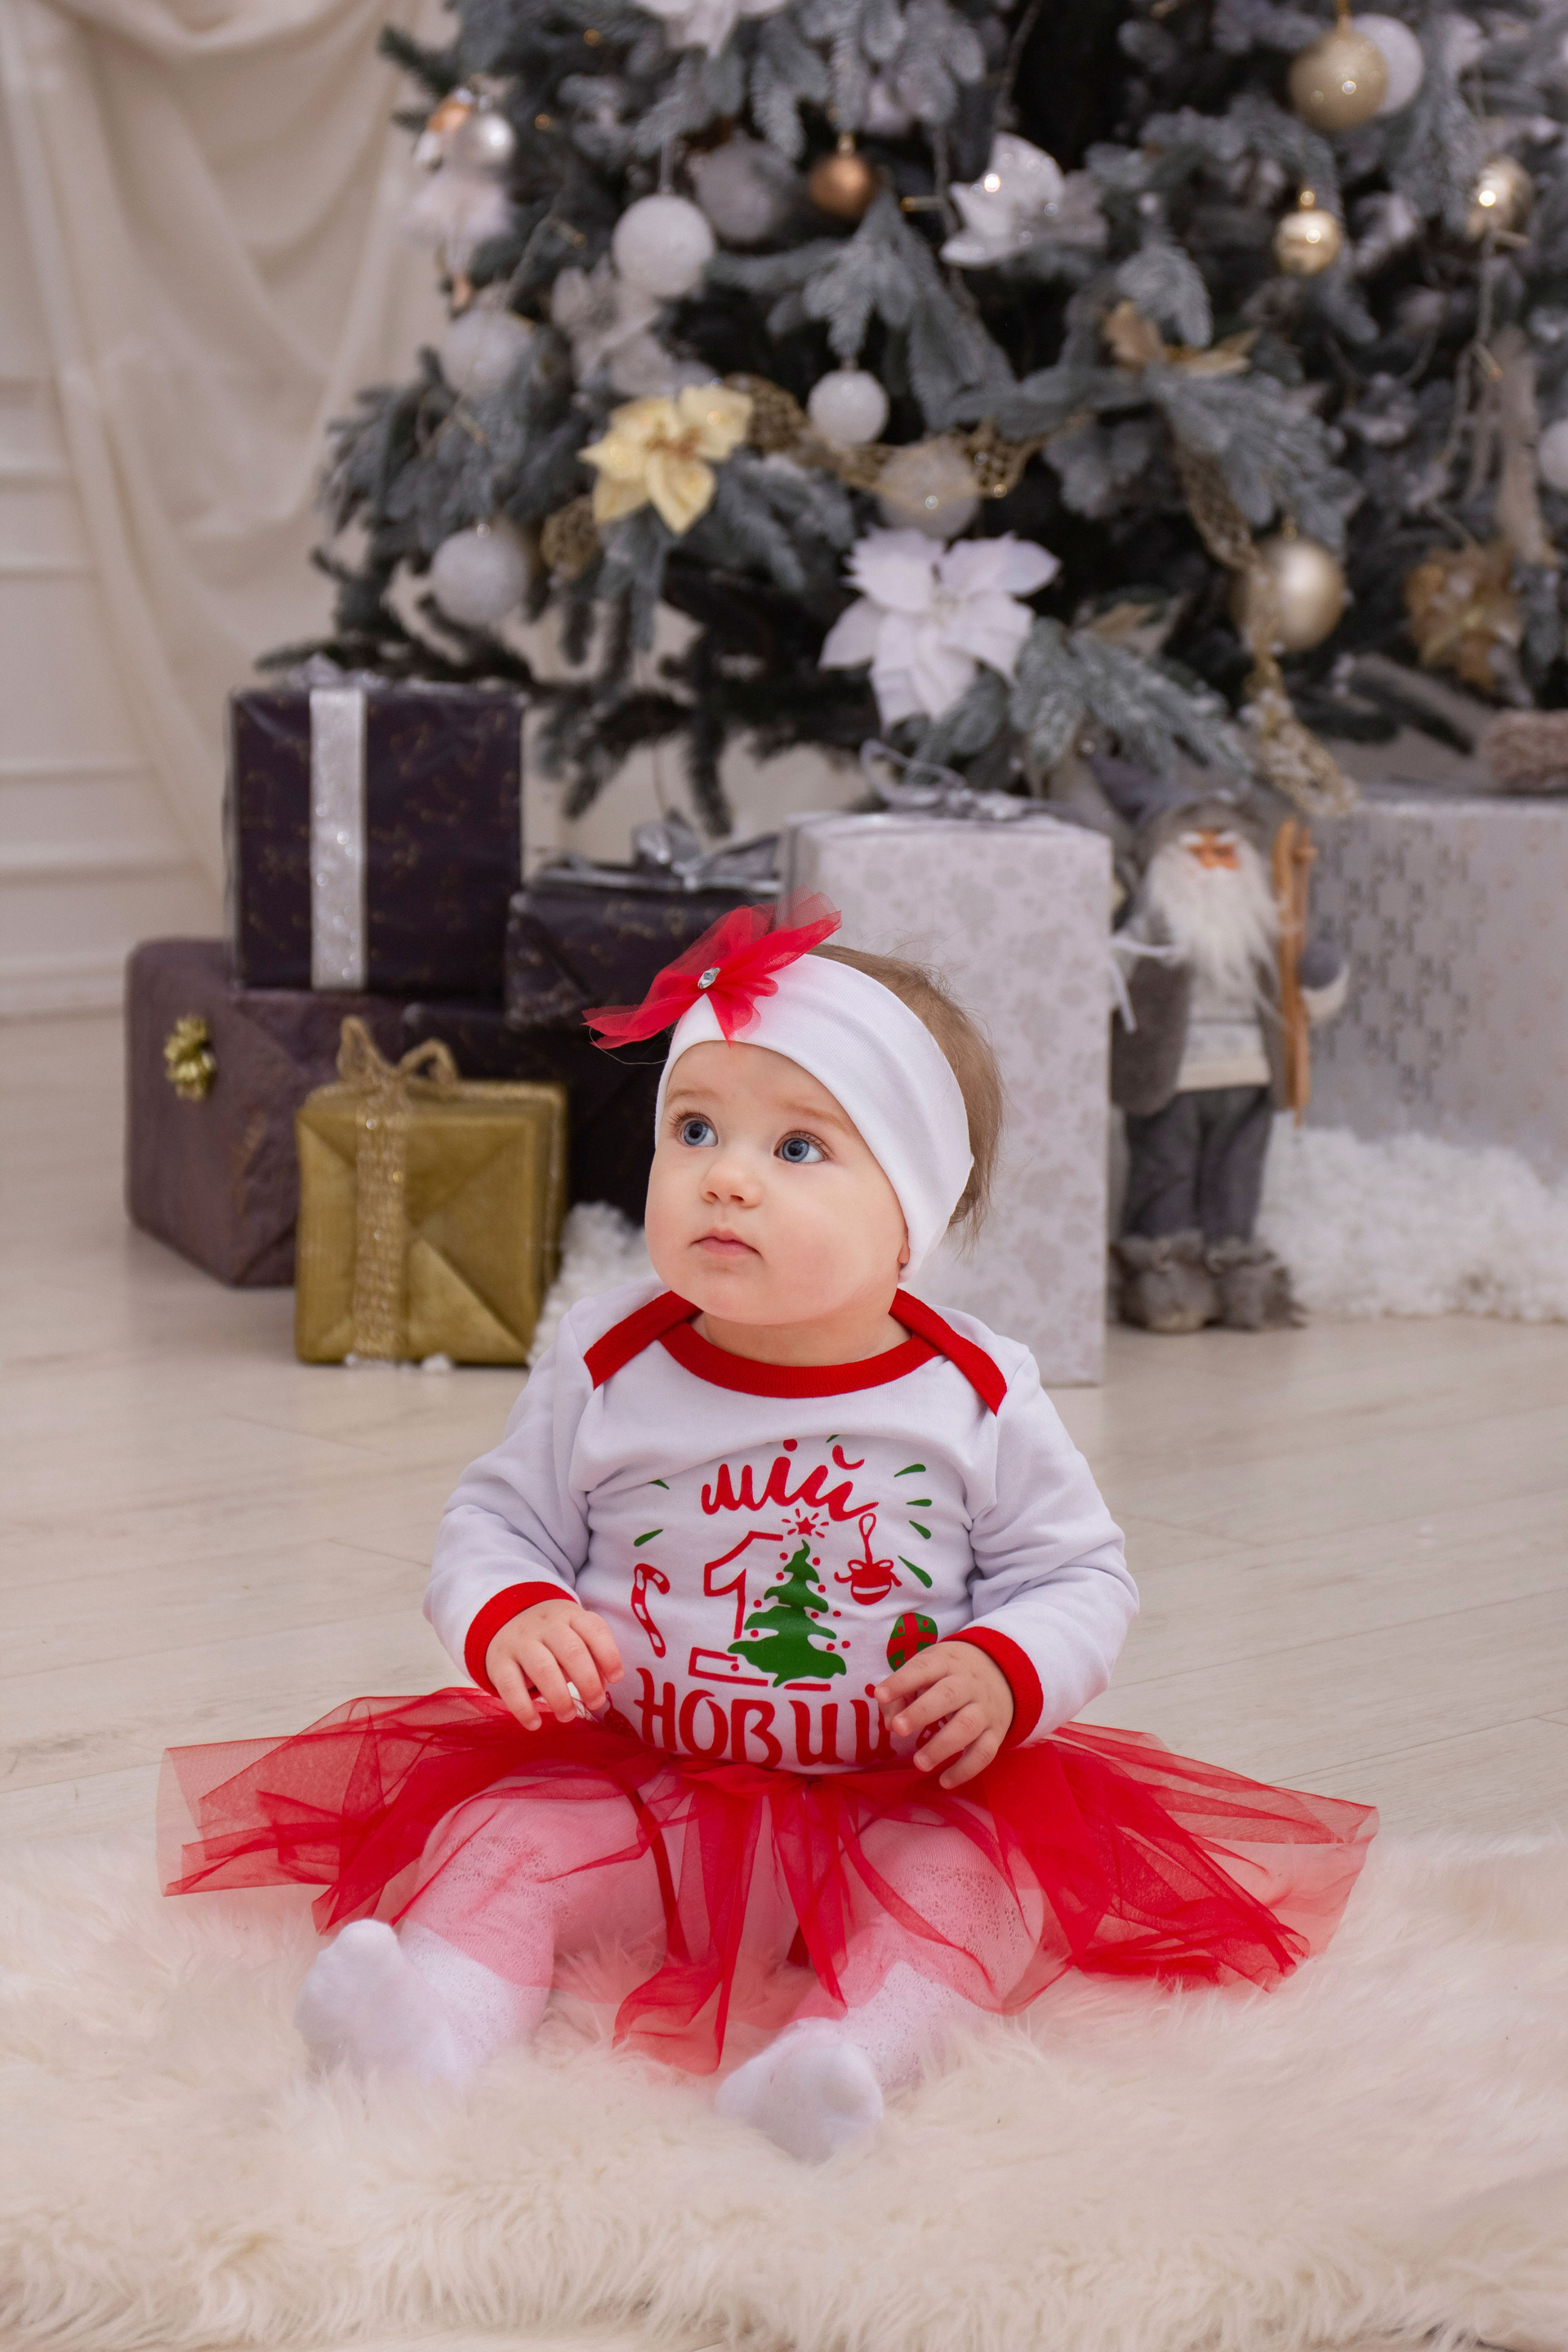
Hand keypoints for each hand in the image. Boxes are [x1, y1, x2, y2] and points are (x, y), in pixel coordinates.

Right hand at [485, 1598, 622, 1730]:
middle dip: (588, 1682)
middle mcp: (545, 1625)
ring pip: (543, 1668)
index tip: (616, 1679)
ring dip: (559, 1697)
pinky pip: (510, 1686)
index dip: (609, 1655)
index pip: (594, 1629)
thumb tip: (603, 1684)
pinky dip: (523, 1708)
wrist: (504, 1619)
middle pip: (571, 1651)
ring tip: (568, 1716)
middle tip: (595, 1703)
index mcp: (570, 1615)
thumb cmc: (551, 1635)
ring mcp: (520, 1641)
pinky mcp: (498, 1661)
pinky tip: (535, 1724)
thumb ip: (591, 1655)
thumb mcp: (573, 1633)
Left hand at [874, 1641, 1014, 1790]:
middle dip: (921, 1712)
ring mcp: (985, 1708)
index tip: (880, 1695)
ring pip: (967, 1726)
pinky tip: (944, 1781)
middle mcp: (968, 1684)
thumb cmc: (949, 1673)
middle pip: (948, 1695)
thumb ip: (902, 1693)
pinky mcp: (996, 1732)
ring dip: (942, 1746)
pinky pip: (984, 1753)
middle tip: (898, 1729)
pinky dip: (965, 1770)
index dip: (901, 1681)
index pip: (923, 1668)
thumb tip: (891, 1724)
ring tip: (919, 1763)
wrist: (1001, 1671)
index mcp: (946, 1663)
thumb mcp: (926, 1669)